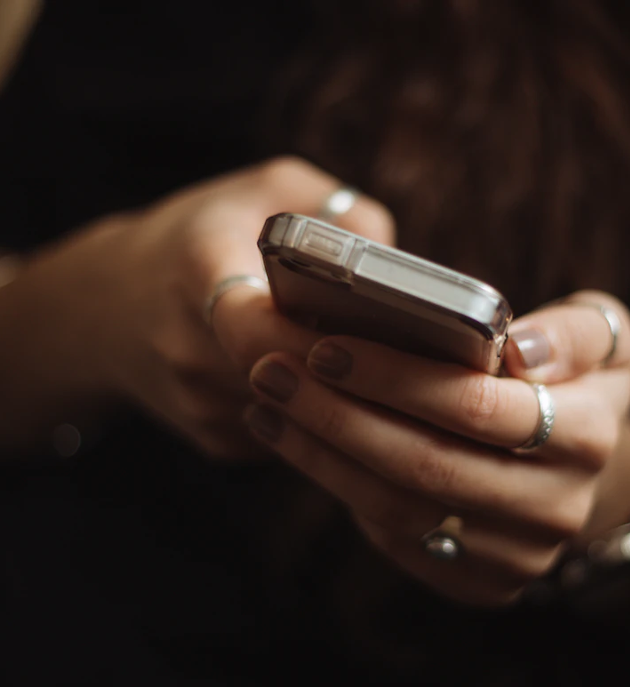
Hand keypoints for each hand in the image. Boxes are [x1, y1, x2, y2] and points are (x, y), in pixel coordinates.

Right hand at [20, 157, 393, 458]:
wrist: (109, 306)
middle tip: (406, 356)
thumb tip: (398, 267)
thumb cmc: (200, 238)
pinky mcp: (214, 439)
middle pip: (290, 380)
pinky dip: (317, 415)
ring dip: (340, 398)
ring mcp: (199, 405)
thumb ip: (337, 211)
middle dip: (350, 371)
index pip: (261, 326)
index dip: (322, 337)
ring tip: (379, 369)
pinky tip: (331, 385)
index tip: (375, 331)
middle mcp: (188, 349)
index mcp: (197, 273)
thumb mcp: (266, 190)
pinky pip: (286, 436)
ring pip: (297, 416)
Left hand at [246, 291, 629, 605]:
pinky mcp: (479, 583)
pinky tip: (297, 442)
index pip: (477, 407)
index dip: (395, 378)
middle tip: (272, 372)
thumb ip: (574, 333)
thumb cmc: (572, 384)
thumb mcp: (602, 339)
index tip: (325, 347)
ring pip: (399, 508)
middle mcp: (557, 508)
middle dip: (337, 416)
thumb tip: (519, 350)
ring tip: (268, 403)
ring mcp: (517, 557)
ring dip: (320, 454)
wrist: (576, 470)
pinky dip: (337, 487)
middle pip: (426, 465)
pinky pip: (396, 538)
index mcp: (589, 436)